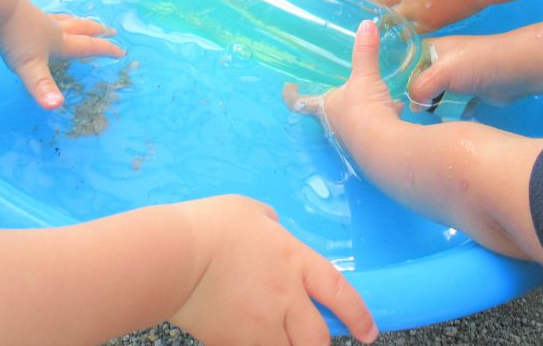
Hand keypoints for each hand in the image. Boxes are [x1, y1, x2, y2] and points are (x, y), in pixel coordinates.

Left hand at [0, 0, 124, 109]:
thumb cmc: (14, 37)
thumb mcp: (29, 67)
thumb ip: (43, 87)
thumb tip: (56, 106)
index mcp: (60, 43)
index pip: (89, 47)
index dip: (106, 50)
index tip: (122, 51)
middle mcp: (55, 29)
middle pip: (82, 29)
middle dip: (98, 31)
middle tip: (110, 31)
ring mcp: (41, 19)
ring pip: (67, 20)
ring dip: (80, 22)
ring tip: (85, 22)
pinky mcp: (26, 12)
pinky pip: (49, 15)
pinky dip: (57, 17)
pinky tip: (50, 18)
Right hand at [172, 195, 377, 345]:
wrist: (174, 256)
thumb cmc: (211, 225)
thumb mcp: (250, 211)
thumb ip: (269, 224)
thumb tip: (272, 228)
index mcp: (294, 261)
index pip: (340, 293)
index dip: (358, 315)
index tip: (368, 332)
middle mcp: (285, 298)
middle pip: (317, 340)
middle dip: (321, 345)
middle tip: (314, 341)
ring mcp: (259, 325)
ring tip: (279, 339)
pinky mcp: (232, 343)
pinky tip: (244, 336)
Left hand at [284, 20, 401, 138]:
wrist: (383, 146)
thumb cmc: (363, 109)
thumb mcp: (365, 77)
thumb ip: (365, 52)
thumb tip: (366, 24)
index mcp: (325, 108)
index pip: (299, 102)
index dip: (291, 94)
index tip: (287, 86)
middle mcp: (335, 125)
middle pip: (327, 111)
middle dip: (335, 100)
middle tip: (340, 88)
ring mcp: (353, 137)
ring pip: (355, 119)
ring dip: (364, 108)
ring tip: (375, 95)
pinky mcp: (372, 144)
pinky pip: (376, 126)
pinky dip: (384, 116)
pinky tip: (396, 108)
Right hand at [407, 34, 521, 108]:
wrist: (513, 71)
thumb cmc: (474, 64)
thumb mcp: (441, 72)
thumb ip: (420, 88)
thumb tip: (414, 107)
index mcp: (430, 50)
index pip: (406, 65)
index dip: (400, 80)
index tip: (395, 98)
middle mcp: (440, 64)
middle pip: (420, 84)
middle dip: (420, 98)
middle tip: (420, 109)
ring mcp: (455, 80)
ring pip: (436, 98)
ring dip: (438, 107)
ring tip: (440, 112)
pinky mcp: (468, 94)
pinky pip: (452, 106)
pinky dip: (454, 112)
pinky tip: (457, 114)